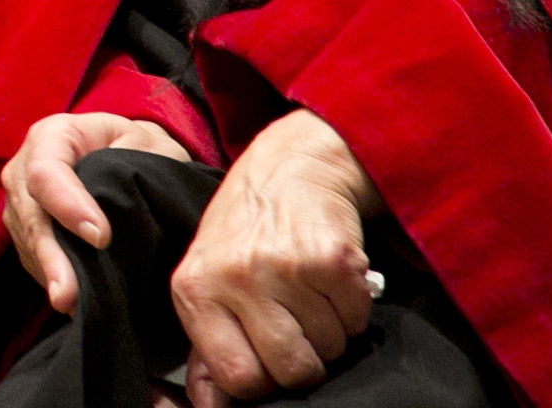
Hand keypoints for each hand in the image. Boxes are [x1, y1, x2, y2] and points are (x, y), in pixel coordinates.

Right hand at [1, 111, 193, 313]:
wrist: (119, 152)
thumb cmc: (137, 147)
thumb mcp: (146, 142)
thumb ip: (141, 164)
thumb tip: (128, 206)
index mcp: (53, 136)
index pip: (47, 171)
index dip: (68, 205)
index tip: (102, 239)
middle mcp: (23, 167)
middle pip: (30, 214)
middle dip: (51, 256)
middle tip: (67, 294)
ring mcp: (20, 202)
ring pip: (28, 241)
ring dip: (51, 274)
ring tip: (71, 306)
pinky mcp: (25, 232)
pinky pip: (33, 258)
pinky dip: (53, 279)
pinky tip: (76, 303)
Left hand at [172, 110, 378, 404]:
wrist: (289, 167)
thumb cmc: (244, 231)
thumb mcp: (207, 277)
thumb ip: (207, 342)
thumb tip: (211, 406)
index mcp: (195, 289)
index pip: (237, 378)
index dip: (261, 377)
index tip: (265, 354)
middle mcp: (235, 276)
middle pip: (291, 370)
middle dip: (303, 358)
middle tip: (296, 321)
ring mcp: (284, 267)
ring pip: (330, 348)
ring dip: (329, 329)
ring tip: (309, 291)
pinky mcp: (332, 259)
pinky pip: (357, 321)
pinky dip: (353, 309)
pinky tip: (330, 278)